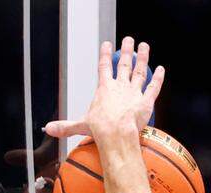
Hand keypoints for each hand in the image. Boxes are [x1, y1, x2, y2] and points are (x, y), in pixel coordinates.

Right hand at [44, 38, 164, 142]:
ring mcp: (134, 92)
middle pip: (123, 64)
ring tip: (144, 47)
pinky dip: (158, 78)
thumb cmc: (100, 129)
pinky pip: (154, 87)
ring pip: (140, 71)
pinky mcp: (146, 101)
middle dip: (126, 51)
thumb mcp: (80, 126)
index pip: (103, 68)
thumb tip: (49, 129)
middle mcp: (120, 87)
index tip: (106, 45)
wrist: (117, 134)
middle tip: (129, 40)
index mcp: (104, 89)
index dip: (104, 55)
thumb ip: (66, 126)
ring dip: (142, 58)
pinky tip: (161, 69)